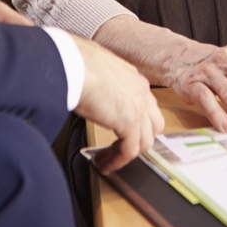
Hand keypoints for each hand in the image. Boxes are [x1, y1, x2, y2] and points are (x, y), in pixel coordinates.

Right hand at [70, 35, 164, 173]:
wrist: (73, 64)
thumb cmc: (75, 62)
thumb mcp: (93, 70)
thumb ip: (98, 81)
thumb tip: (86, 88)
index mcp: (132, 78)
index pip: (145, 105)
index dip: (137, 122)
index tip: (121, 131)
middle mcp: (140, 91)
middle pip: (153, 124)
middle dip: (139, 139)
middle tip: (121, 147)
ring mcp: (138, 107)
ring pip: (145, 141)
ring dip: (126, 154)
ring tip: (108, 159)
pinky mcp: (129, 123)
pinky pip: (129, 151)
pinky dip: (117, 161)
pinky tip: (105, 164)